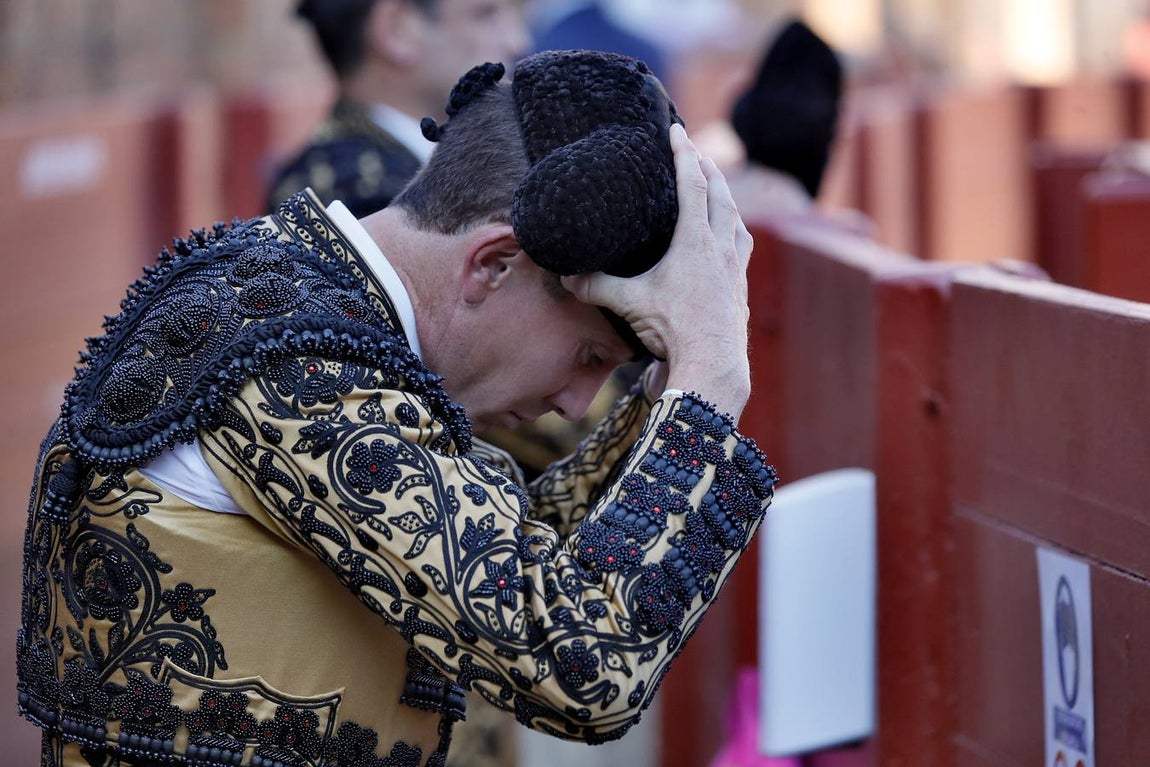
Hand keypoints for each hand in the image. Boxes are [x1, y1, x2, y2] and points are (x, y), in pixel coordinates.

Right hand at [562, 124, 752, 419]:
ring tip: (717, 191)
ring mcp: (736, 269)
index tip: (677, 131)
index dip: (684, 154)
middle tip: (696, 151)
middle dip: (708, 168)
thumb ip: (597, 287)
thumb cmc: (673, 330)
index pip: (693, 185)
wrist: (713, 365)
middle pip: (721, 195)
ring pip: (737, 220)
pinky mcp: (740, 289)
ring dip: (727, 200)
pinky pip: (742, 247)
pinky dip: (734, 232)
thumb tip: (565, 277)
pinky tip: (728, 241)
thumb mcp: (630, 305)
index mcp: (696, 242)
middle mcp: (722, 249)